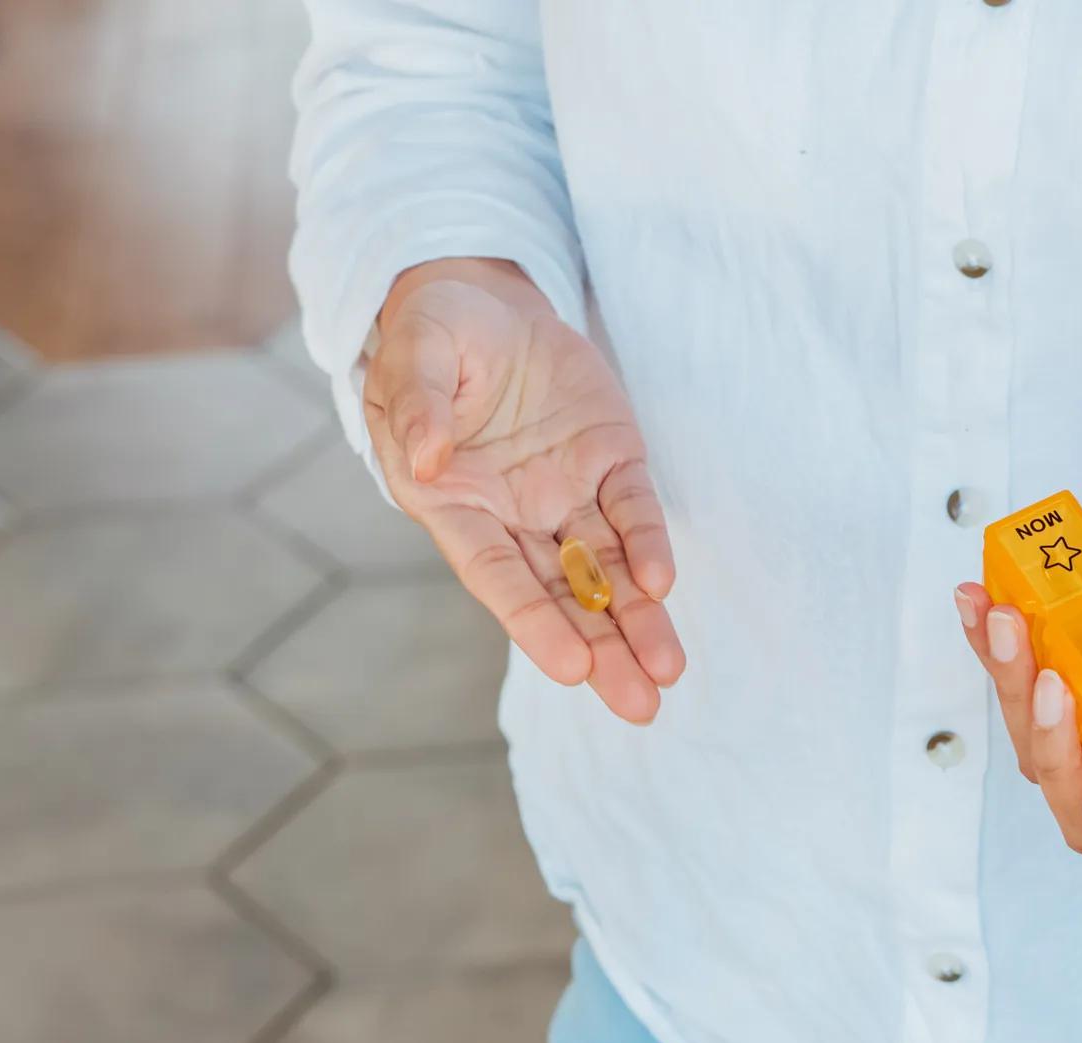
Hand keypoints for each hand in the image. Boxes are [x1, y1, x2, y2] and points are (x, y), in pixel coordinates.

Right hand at [364, 258, 682, 723]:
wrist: (484, 298)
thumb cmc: (432, 333)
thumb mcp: (413, 354)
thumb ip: (418, 404)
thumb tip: (429, 457)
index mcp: (454, 504)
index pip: (496, 576)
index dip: (534, 622)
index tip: (571, 668)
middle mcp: (512, 513)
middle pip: (561, 594)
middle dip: (602, 649)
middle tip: (640, 705)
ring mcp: (565, 492)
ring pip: (606, 570)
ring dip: (638, 621)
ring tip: (667, 672)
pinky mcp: (610, 459)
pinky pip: (633, 509)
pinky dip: (649, 544)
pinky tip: (663, 583)